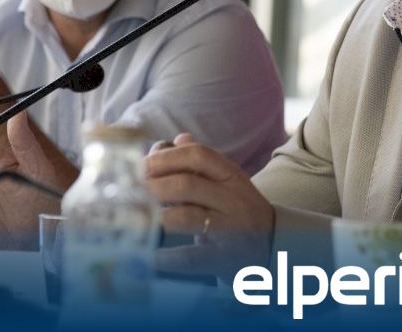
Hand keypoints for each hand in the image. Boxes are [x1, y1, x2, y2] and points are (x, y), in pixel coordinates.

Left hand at [146, 134, 274, 277]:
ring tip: (132, 218)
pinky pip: (191, 257)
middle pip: (188, 185)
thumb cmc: (238, 209)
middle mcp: (234, 200)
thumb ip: (200, 161)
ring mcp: (231, 230)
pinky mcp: (225, 259)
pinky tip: (146, 255)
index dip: (166, 158)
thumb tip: (171, 141)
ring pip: (188, 218)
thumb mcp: (227, 182)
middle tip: (127, 192)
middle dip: (152, 186)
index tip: (140, 165)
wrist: (275, 246)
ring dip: (155, 217)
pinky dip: (165, 257)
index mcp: (232, 176)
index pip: (199, 155)